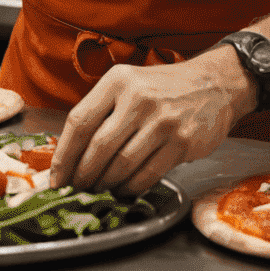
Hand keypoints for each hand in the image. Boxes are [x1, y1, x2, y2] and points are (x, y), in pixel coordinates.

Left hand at [51, 47, 254, 195]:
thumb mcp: (128, 83)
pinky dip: (131, 187)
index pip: (79, 121)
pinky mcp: (183, 142)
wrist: (213, 84)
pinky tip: (125, 188)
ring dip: (106, 184)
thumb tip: (70, 154)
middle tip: (76, 189)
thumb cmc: (162, 88)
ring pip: (122, 164)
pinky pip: (148, 174)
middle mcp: (138, 98)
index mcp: (118, 80)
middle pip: (98, 147)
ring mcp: (163, 120)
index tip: (56, 177)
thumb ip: (102, 111)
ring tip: (100, 189)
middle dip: (82, 175)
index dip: (64, 155)